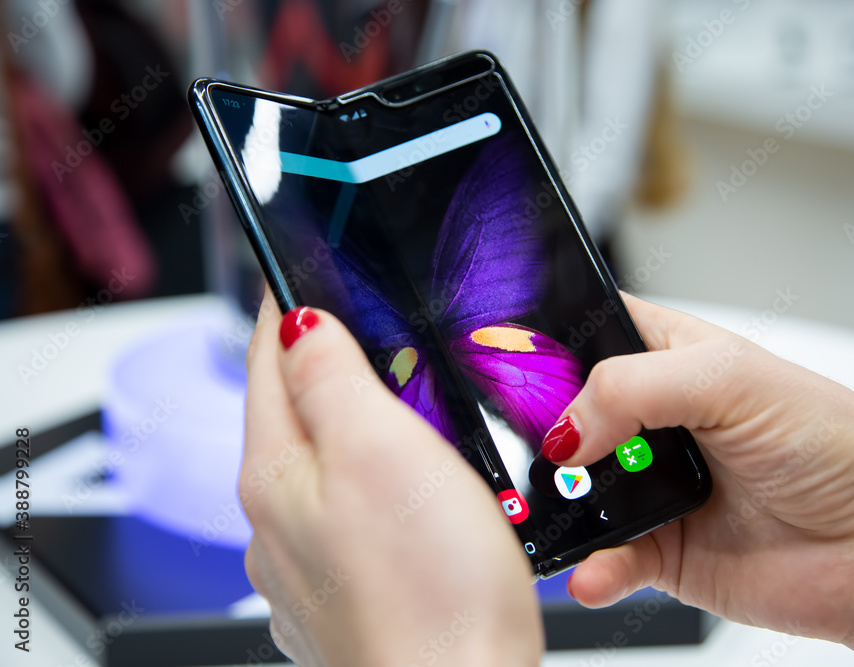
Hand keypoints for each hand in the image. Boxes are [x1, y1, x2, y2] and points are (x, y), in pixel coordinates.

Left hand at [240, 290, 542, 665]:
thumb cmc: (430, 590)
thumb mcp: (380, 450)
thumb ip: (330, 377)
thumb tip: (298, 319)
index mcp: (277, 471)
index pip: (266, 355)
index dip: (287, 299)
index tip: (301, 263)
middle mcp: (278, 520)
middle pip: (289, 410)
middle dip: (324, 361)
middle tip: (365, 323)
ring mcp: (309, 563)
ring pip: (321, 466)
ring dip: (351, 427)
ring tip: (395, 400)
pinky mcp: (349, 593)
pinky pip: (348, 517)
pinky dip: (372, 488)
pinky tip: (407, 494)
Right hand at [551, 294, 853, 665]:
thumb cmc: (835, 446)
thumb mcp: (732, 380)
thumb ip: (635, 388)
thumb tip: (566, 427)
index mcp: (673, 358)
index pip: (591, 331)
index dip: (548, 342)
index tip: (510, 363)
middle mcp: (657, 421)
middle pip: (567, 415)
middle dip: (541, 432)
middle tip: (529, 446)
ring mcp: (654, 487)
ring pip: (577, 491)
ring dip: (558, 504)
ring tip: (550, 511)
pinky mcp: (661, 549)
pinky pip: (605, 558)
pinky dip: (592, 567)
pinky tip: (596, 568)